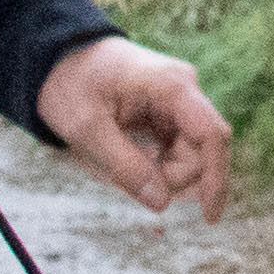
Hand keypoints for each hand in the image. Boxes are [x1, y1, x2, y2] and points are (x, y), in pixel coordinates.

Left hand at [37, 33, 235, 216]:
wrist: (57, 56)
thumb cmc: (71, 85)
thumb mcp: (87, 129)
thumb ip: (125, 167)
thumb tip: (162, 204)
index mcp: (172, 86)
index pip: (212, 135)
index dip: (215, 178)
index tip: (208, 218)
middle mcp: (184, 90)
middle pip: (201, 149)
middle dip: (175, 177)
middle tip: (130, 181)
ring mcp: (178, 100)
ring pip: (190, 152)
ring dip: (164, 172)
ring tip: (122, 164)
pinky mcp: (169, 111)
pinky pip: (177, 147)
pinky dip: (158, 163)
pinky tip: (132, 158)